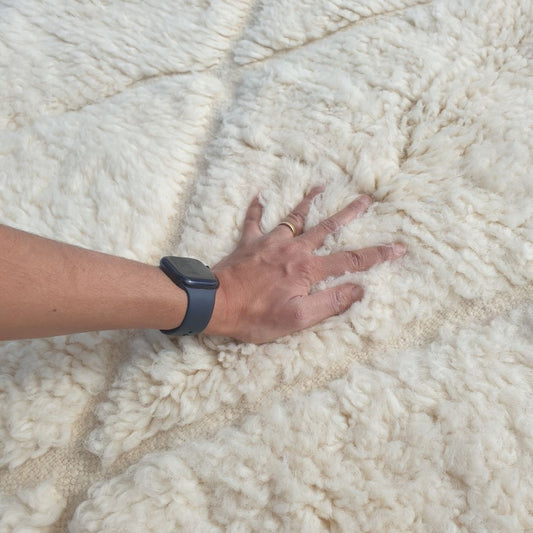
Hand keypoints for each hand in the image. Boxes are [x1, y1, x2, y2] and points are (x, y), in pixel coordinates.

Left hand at [205, 187, 405, 343]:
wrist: (215, 303)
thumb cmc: (256, 315)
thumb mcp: (298, 318)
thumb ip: (330, 302)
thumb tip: (358, 289)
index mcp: (307, 270)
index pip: (349, 260)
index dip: (376, 255)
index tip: (398, 247)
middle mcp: (293, 250)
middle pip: (326, 228)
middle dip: (348, 213)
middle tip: (365, 199)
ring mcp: (269, 243)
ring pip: (294, 217)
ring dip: (309, 202)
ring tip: (321, 186)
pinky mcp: (249, 243)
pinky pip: (253, 220)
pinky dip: (257, 208)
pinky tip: (259, 196)